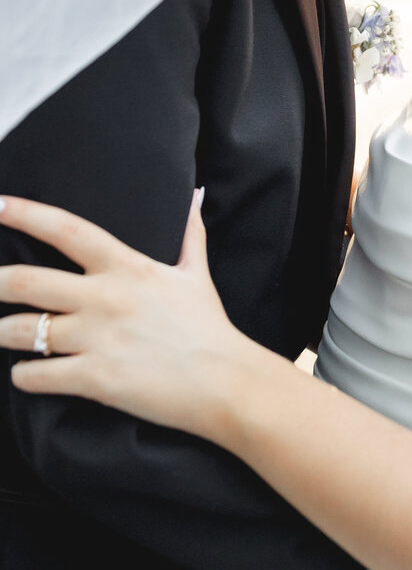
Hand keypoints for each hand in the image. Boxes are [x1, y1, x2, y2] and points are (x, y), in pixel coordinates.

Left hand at [0, 192, 253, 438]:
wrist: (225, 380)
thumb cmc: (209, 326)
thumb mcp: (196, 273)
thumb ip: (189, 233)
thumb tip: (194, 196)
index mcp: (126, 266)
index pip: (67, 230)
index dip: (27, 214)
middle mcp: (105, 297)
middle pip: (27, 280)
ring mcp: (97, 338)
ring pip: (23, 330)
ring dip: (1, 332)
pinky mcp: (94, 379)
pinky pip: (37, 375)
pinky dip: (23, 376)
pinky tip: (25, 374)